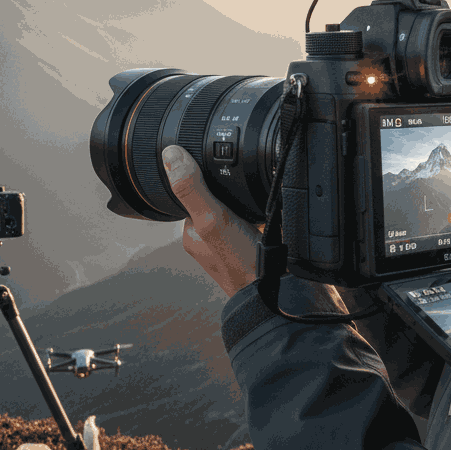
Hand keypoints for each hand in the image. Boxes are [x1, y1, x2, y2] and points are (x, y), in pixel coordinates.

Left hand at [162, 145, 263, 298]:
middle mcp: (210, 238)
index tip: (222, 175)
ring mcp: (233, 242)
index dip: (206, 178)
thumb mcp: (213, 220)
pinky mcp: (255, 244)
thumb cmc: (243, 264)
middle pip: (219, 198)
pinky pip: (258, 218)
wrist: (280, 293)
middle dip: (234, 192)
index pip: (193, 192)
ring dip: (251, 203)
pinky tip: (272, 218)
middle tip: (245, 202)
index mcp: (192, 233)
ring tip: (259, 214)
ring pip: (239, 208)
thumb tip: (170, 156)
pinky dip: (265, 215)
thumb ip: (192, 190)